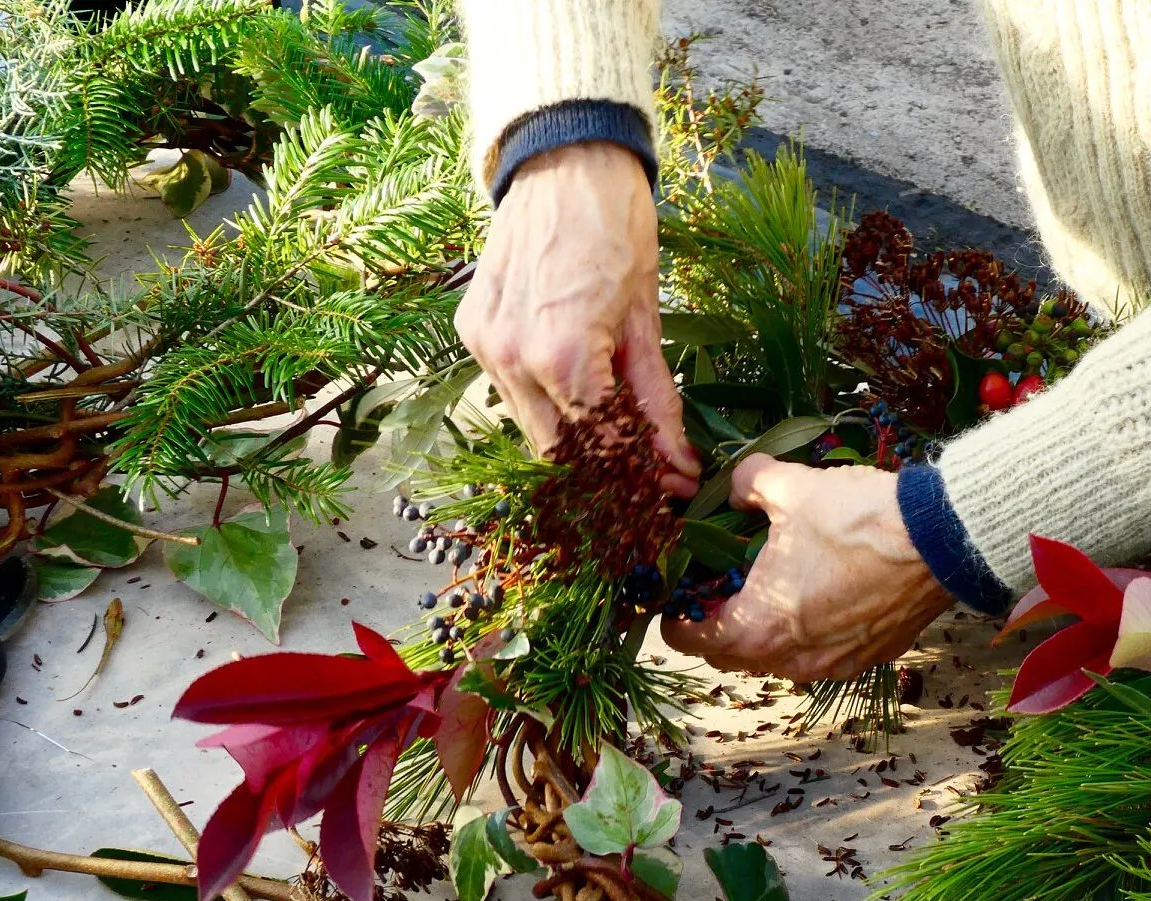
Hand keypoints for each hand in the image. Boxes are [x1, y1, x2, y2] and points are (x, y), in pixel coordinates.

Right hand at [455, 142, 698, 493]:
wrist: (565, 161)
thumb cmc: (617, 228)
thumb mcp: (648, 320)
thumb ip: (658, 401)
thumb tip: (678, 468)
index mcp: (561, 356)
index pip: (600, 447)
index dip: (639, 476)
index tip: (671, 490)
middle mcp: (511, 358)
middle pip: (558, 451)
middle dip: (604, 472)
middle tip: (648, 476)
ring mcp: (483, 345)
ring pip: (530, 426)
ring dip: (573, 441)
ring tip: (619, 438)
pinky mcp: (471, 329)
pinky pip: (508, 390)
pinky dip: (545, 403)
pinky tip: (579, 394)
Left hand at [661, 456, 953, 681]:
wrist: (941, 539)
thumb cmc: (856, 517)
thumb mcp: (787, 486)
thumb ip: (745, 485)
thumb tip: (736, 489)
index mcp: (757, 627)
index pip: (690, 641)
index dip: (676, 616)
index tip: (680, 595)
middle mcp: (792, 660)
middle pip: (732, 657)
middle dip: (720, 626)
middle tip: (723, 587)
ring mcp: (835, 666)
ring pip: (779, 660)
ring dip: (767, 633)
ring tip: (776, 590)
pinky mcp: (871, 659)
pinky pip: (823, 656)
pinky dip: (812, 634)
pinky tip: (824, 595)